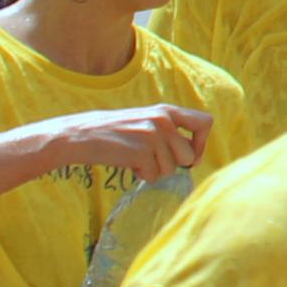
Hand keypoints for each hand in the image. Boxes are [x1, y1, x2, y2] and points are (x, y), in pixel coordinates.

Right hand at [56, 105, 215, 181]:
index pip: (206, 122)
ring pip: (171, 169)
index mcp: (167, 111)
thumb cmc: (116, 133)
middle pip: (189, 155)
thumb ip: (169, 131)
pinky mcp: (140, 152)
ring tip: (137, 159)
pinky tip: (129, 164)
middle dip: (174, 165)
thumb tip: (194, 158)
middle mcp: (164, 120)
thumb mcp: (146, 121)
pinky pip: (153, 176)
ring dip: (155, 171)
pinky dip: (142, 175)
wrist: (81, 135)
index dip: (201, 143)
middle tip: (154, 162)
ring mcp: (152, 136)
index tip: (189, 155)